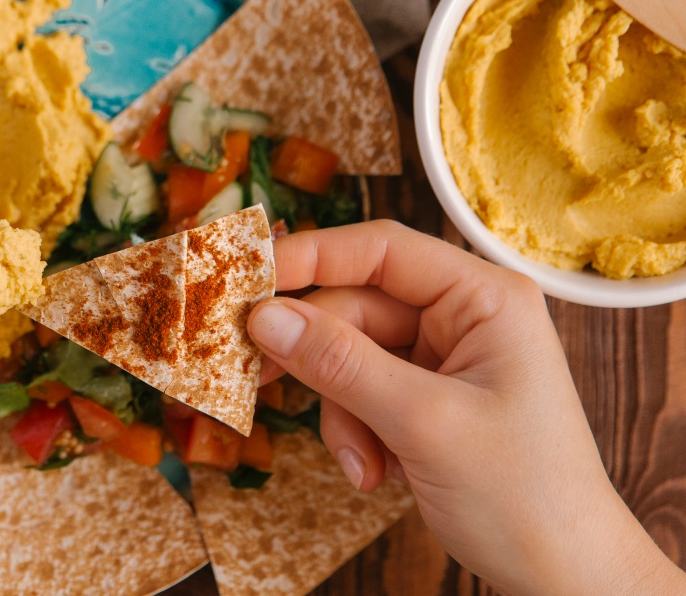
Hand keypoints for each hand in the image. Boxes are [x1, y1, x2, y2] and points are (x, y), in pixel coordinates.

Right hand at [248, 221, 685, 595]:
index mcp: (484, 298)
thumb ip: (341, 364)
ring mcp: (443, 359)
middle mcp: (463, 318)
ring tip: (363, 464)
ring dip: (342, 413)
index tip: (249, 279)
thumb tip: (265, 317)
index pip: (382, 250)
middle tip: (264, 380)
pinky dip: (357, 434)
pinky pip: (361, 394)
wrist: (565, 576)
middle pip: (355, 309)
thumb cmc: (526, 496)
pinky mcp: (426, 398)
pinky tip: (378, 473)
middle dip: (323, 364)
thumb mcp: (424, 423)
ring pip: (349, 357)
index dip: (312, 256)